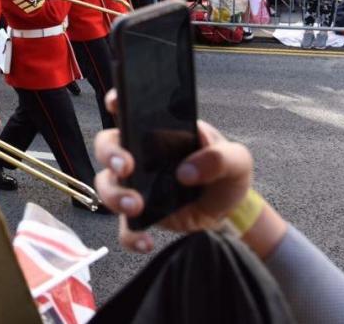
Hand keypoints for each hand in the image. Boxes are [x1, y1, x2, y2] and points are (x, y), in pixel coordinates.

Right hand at [93, 90, 252, 252]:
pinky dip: (130, 235)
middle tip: (127, 167)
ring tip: (136, 207)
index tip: (115, 102)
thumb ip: (220, 158)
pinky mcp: (140, 215)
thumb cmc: (227, 172)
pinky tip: (146, 241)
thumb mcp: (237, 159)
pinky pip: (124, 227)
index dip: (116, 100)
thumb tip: (186, 172)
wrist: (231, 209)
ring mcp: (136, 184)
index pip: (129, 108)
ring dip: (114, 195)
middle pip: (107, 145)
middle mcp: (139, 153)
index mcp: (158, 130)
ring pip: (106, 184)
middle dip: (110, 154)